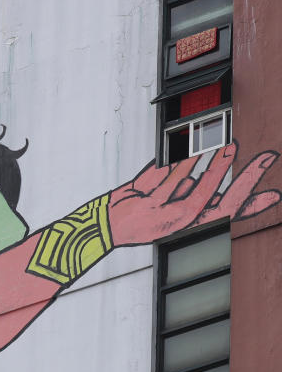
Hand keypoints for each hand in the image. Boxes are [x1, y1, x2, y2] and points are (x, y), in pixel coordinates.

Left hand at [108, 142, 279, 245]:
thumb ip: (199, 191)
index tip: (274, 195)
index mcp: (189, 224)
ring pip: (185, 180)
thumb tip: (215, 168)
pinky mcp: (140, 201)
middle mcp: (176, 222)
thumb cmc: (144, 216)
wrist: (107, 227)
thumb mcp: (177, 211)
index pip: (226, 214)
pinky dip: (173, 160)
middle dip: (232, 175)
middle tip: (252, 155)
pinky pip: (160, 174)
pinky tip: (185, 149)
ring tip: (219, 144)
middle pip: (211, 197)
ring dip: (203, 160)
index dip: (252, 206)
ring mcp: (156, 212)